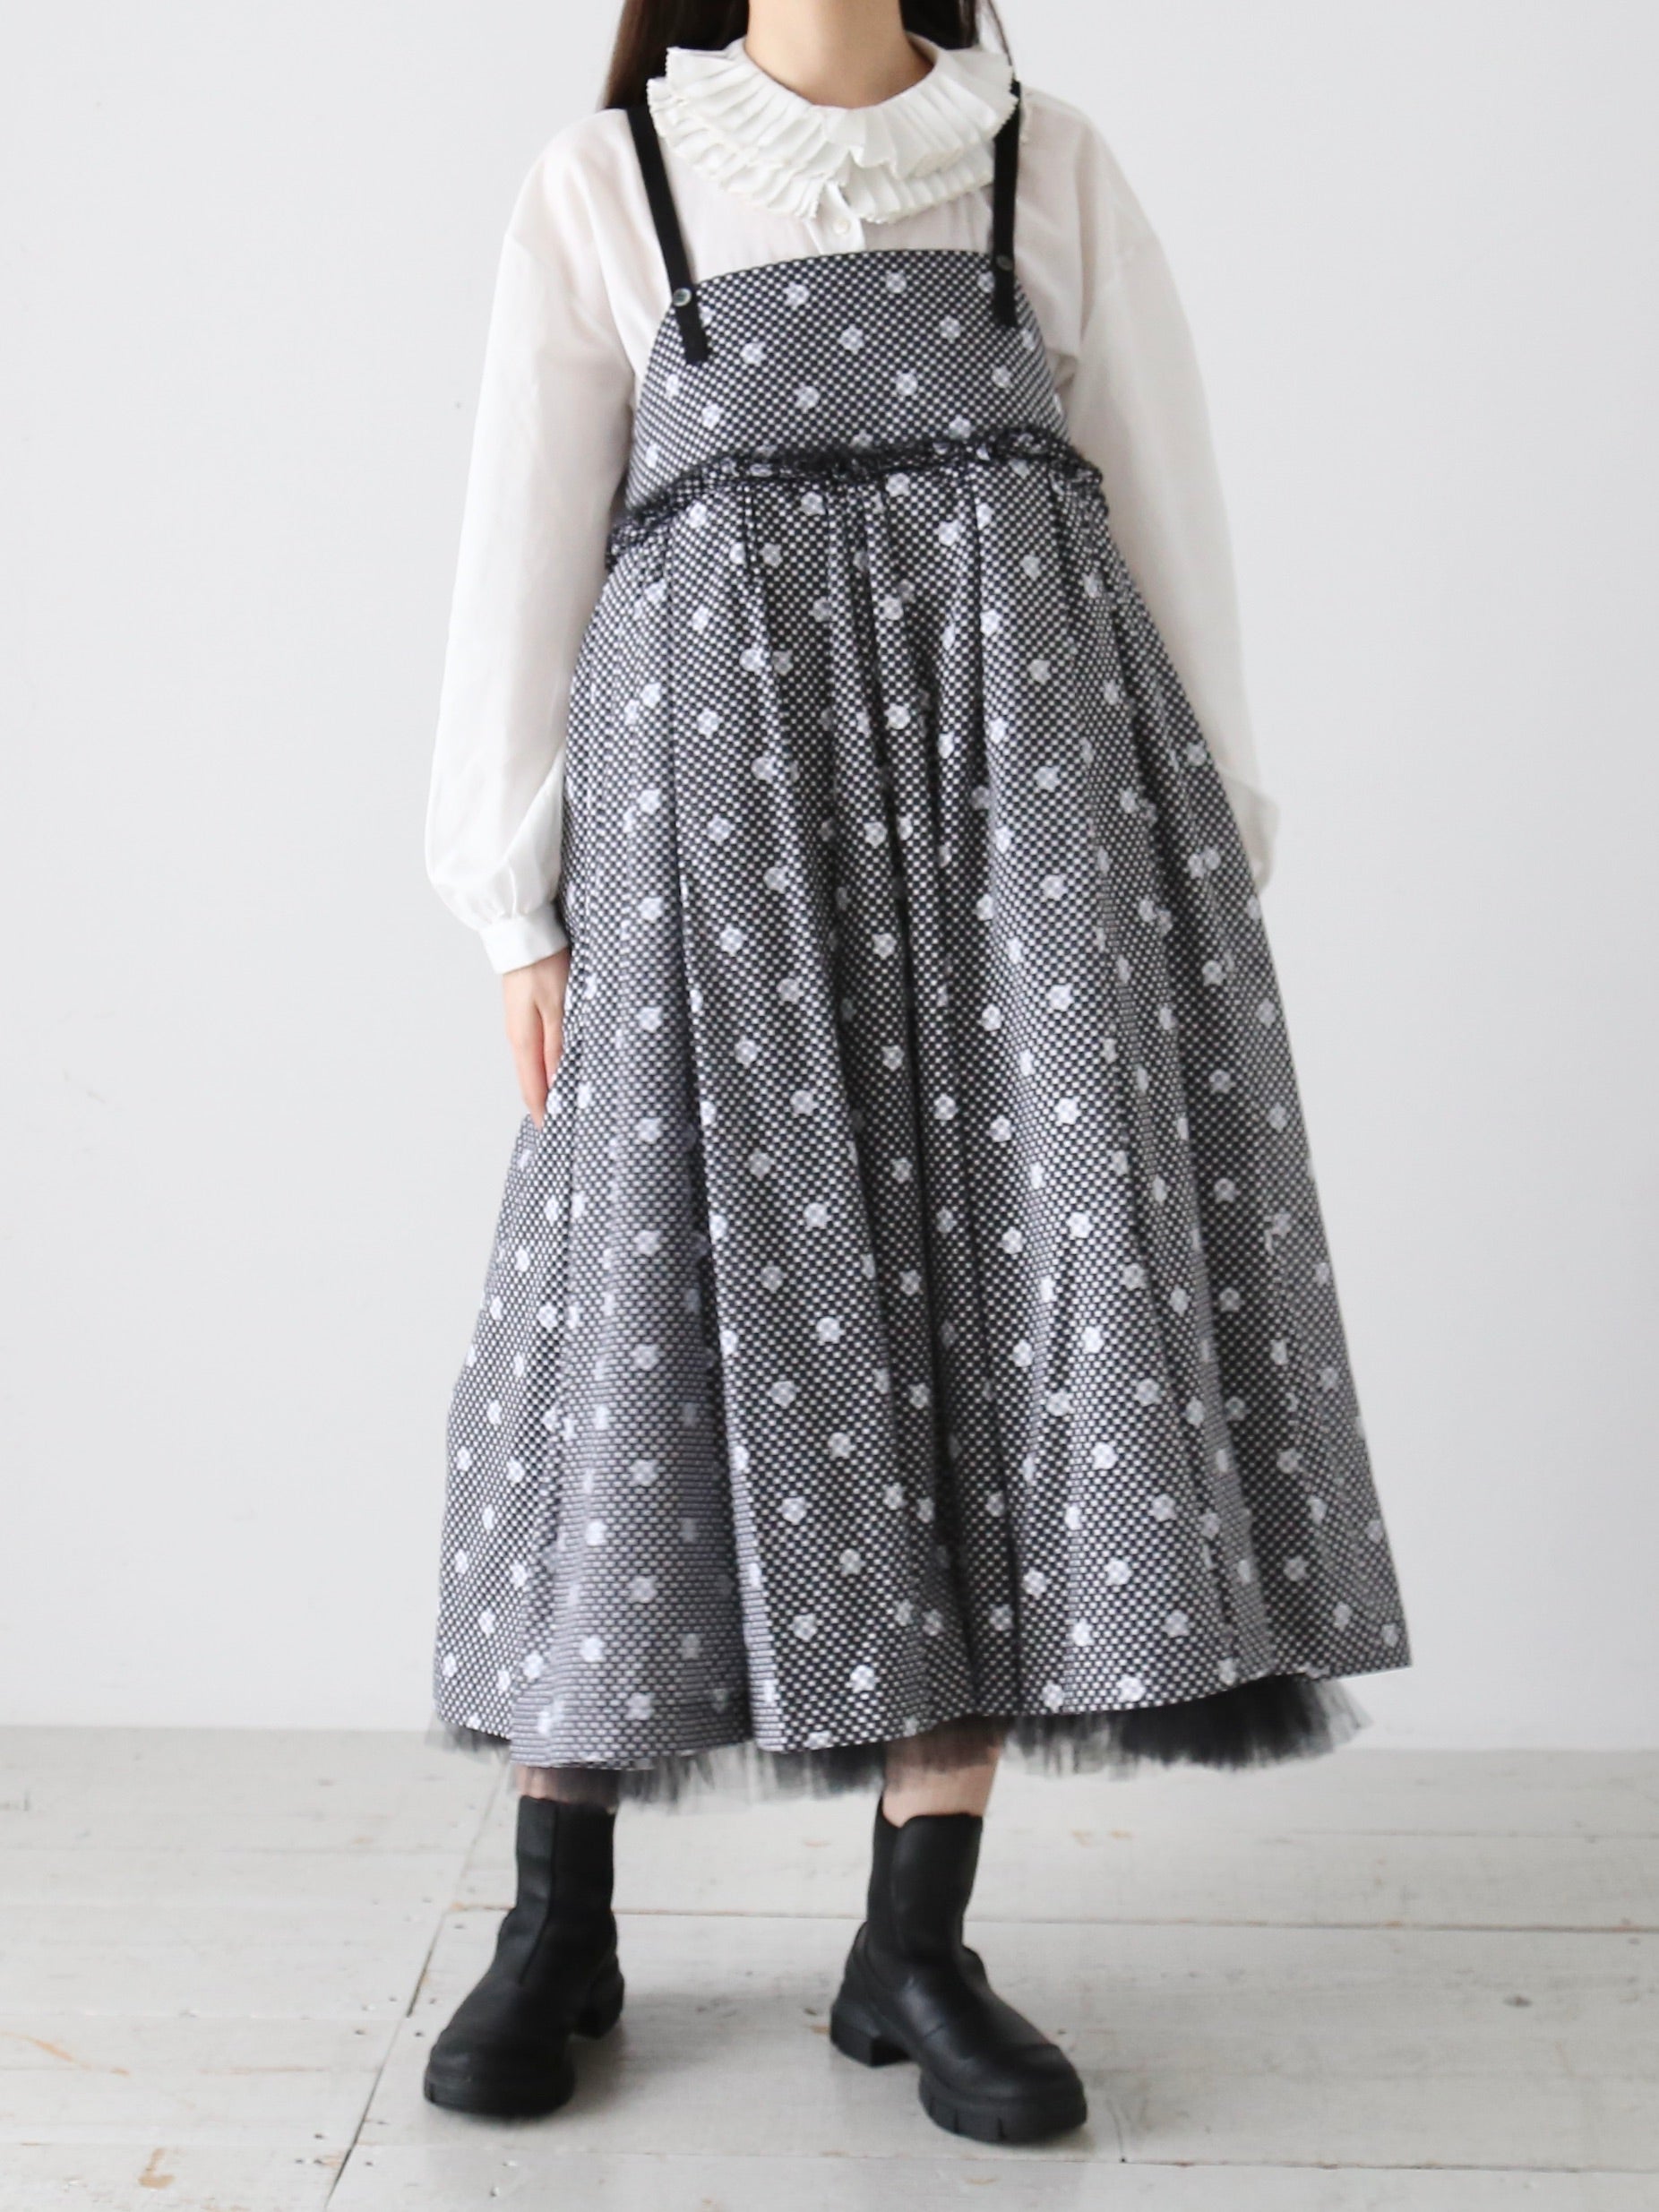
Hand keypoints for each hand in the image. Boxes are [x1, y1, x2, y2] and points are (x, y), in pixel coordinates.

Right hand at [502, 950, 570, 1124]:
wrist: (524, 933)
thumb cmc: (543, 967)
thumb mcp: (558, 1008)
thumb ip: (558, 1047)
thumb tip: (556, 1085)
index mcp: (524, 1042)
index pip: (533, 1092)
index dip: (545, 1116)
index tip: (557, 1137)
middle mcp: (518, 1039)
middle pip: (532, 1083)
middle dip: (546, 1107)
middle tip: (566, 1129)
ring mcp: (520, 1027)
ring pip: (535, 1068)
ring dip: (548, 1087)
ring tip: (566, 1106)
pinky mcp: (527, 1015)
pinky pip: (537, 1051)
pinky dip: (548, 1067)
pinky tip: (561, 1071)